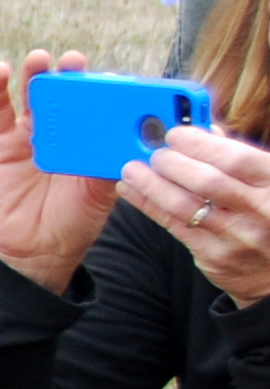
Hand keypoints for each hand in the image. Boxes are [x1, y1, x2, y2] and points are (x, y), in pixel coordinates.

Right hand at [0, 50, 115, 296]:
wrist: (37, 248)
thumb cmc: (76, 220)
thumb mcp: (104, 192)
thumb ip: (111, 162)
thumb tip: (129, 137)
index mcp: (94, 137)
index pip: (101, 103)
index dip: (105, 87)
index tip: (113, 76)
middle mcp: (65, 129)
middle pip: (67, 92)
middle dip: (71, 73)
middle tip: (74, 62)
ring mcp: (33, 133)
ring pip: (34, 95)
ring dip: (36, 73)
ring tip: (40, 59)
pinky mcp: (5, 142)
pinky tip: (1, 70)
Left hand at [122, 121, 269, 309]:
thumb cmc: (268, 213)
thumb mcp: (267, 183)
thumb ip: (241, 158)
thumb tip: (206, 131)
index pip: (237, 159)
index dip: (201, 144)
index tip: (175, 134)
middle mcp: (261, 211)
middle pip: (207, 182)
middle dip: (173, 163)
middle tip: (154, 153)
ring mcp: (237, 237)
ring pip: (184, 206)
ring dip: (151, 185)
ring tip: (132, 169)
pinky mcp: (215, 257)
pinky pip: (174, 226)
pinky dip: (148, 205)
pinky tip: (132, 191)